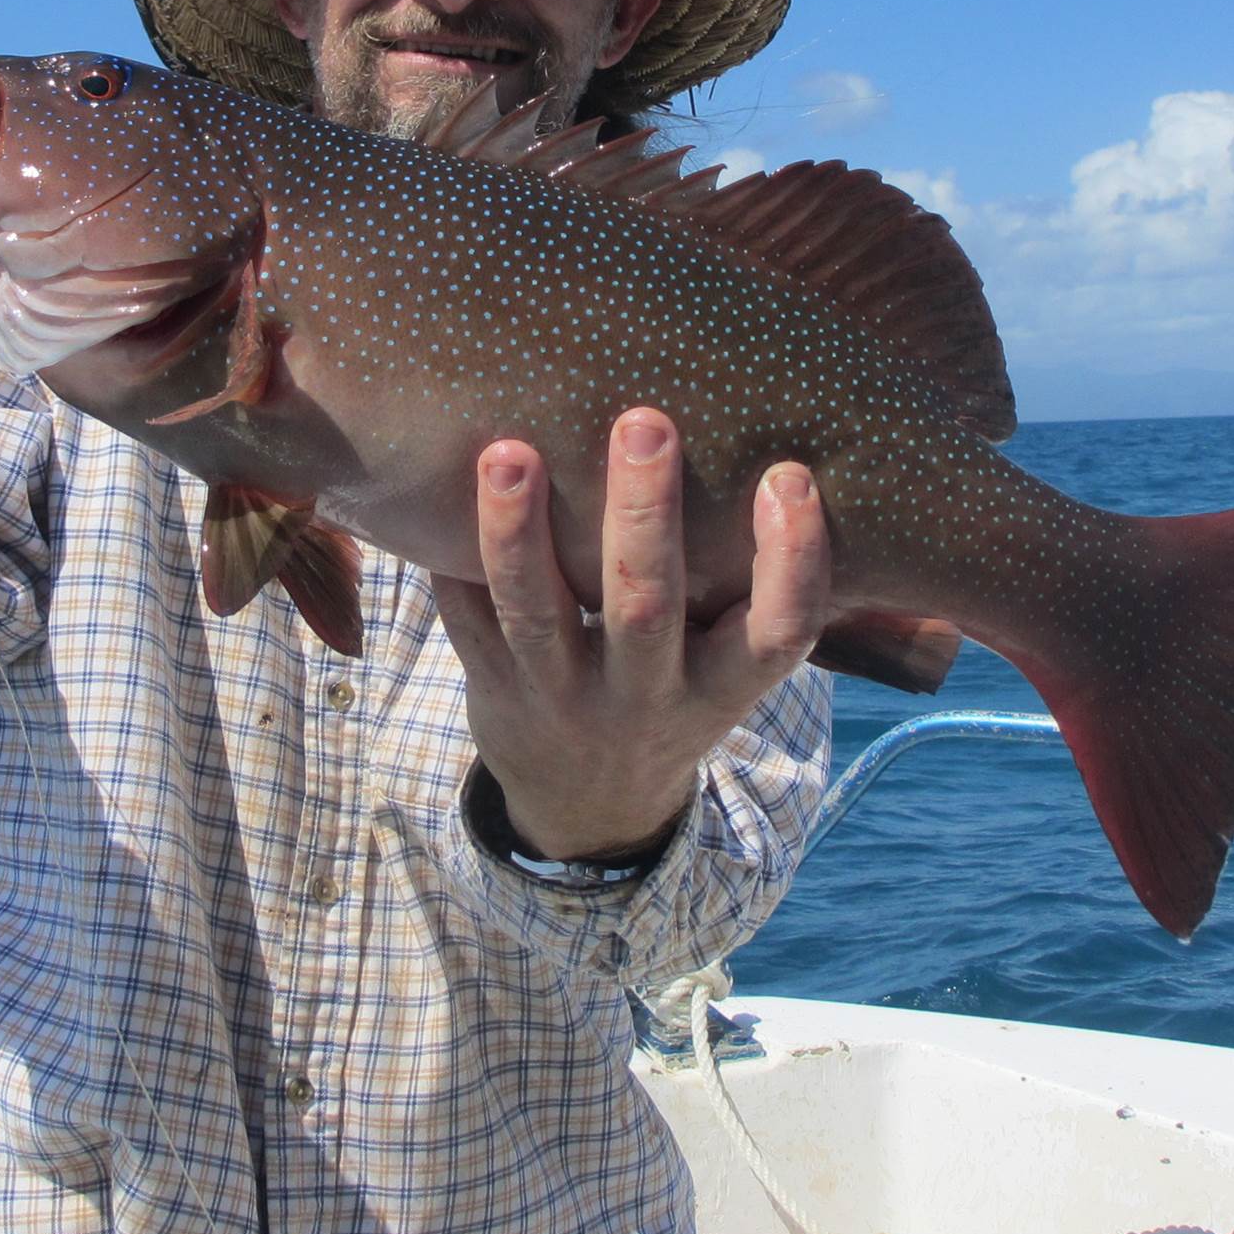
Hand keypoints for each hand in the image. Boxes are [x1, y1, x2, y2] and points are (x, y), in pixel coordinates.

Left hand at [434, 407, 830, 861]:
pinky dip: (451, 557)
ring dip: (518, 531)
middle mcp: (643, 699)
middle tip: (645, 424)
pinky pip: (466, 619)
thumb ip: (742, 592)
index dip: (792, 562)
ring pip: (536, 614)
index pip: (776, 637)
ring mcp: (560, 699)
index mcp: (719, 690)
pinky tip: (441, 490)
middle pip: (643, 608)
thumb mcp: (724, 672)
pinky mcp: (493, 688)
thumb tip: (772, 443)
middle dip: (644, 514)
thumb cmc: (675, 696)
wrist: (588, 809)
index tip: (790, 477)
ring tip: (509, 453)